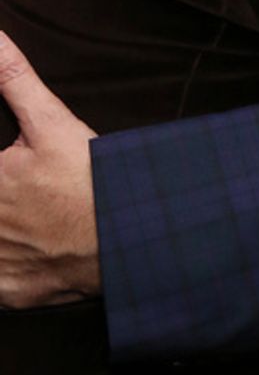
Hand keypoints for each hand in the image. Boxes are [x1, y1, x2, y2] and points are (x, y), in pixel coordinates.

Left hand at [0, 33, 101, 305]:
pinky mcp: (9, 294)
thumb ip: (13, 80)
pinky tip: (28, 248)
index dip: (2, 170)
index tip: (10, 169)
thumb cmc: (91, 179)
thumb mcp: (52, 123)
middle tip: (24, 190)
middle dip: (7, 196)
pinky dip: (8, 268)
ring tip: (29, 217)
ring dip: (5, 232)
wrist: (130, 237)